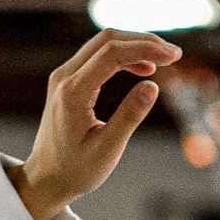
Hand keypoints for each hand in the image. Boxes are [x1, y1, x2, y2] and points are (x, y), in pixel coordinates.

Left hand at [17, 30, 180, 219]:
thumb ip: (129, 116)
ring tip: (163, 59)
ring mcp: (63, 77)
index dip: (145, 48)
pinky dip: (122, 57)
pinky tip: (143, 69)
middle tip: (174, 54)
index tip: (172, 56)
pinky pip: (97, 57)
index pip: (112, 54)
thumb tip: (153, 86)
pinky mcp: (67, 81)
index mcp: (73, 93)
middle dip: (144, 41)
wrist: (45, 179)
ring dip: (134, 46)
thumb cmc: (75, 170)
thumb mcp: (107, 149)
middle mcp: (64, 78)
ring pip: (102, 45)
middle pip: (107, 40)